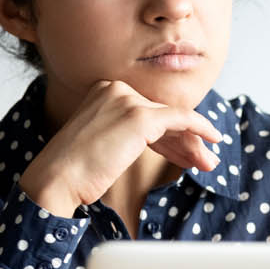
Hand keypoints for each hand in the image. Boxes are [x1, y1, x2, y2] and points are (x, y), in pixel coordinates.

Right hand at [18, 80, 222, 216]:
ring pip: (173, 120)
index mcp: (103, 90)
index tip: (184, 155)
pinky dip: (200, 128)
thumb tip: (161, 140)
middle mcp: (115, 89)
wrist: (56, 180)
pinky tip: (213, 139)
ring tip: (209, 162)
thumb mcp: (100, 142)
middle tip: (203, 159)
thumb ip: (125, 134)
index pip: (146, 112)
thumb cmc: (73, 171)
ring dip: (193, 143)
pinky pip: (181, 119)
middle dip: (183, 141)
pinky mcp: (139, 117)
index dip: (168, 136)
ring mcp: (127, 100)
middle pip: (160, 116)